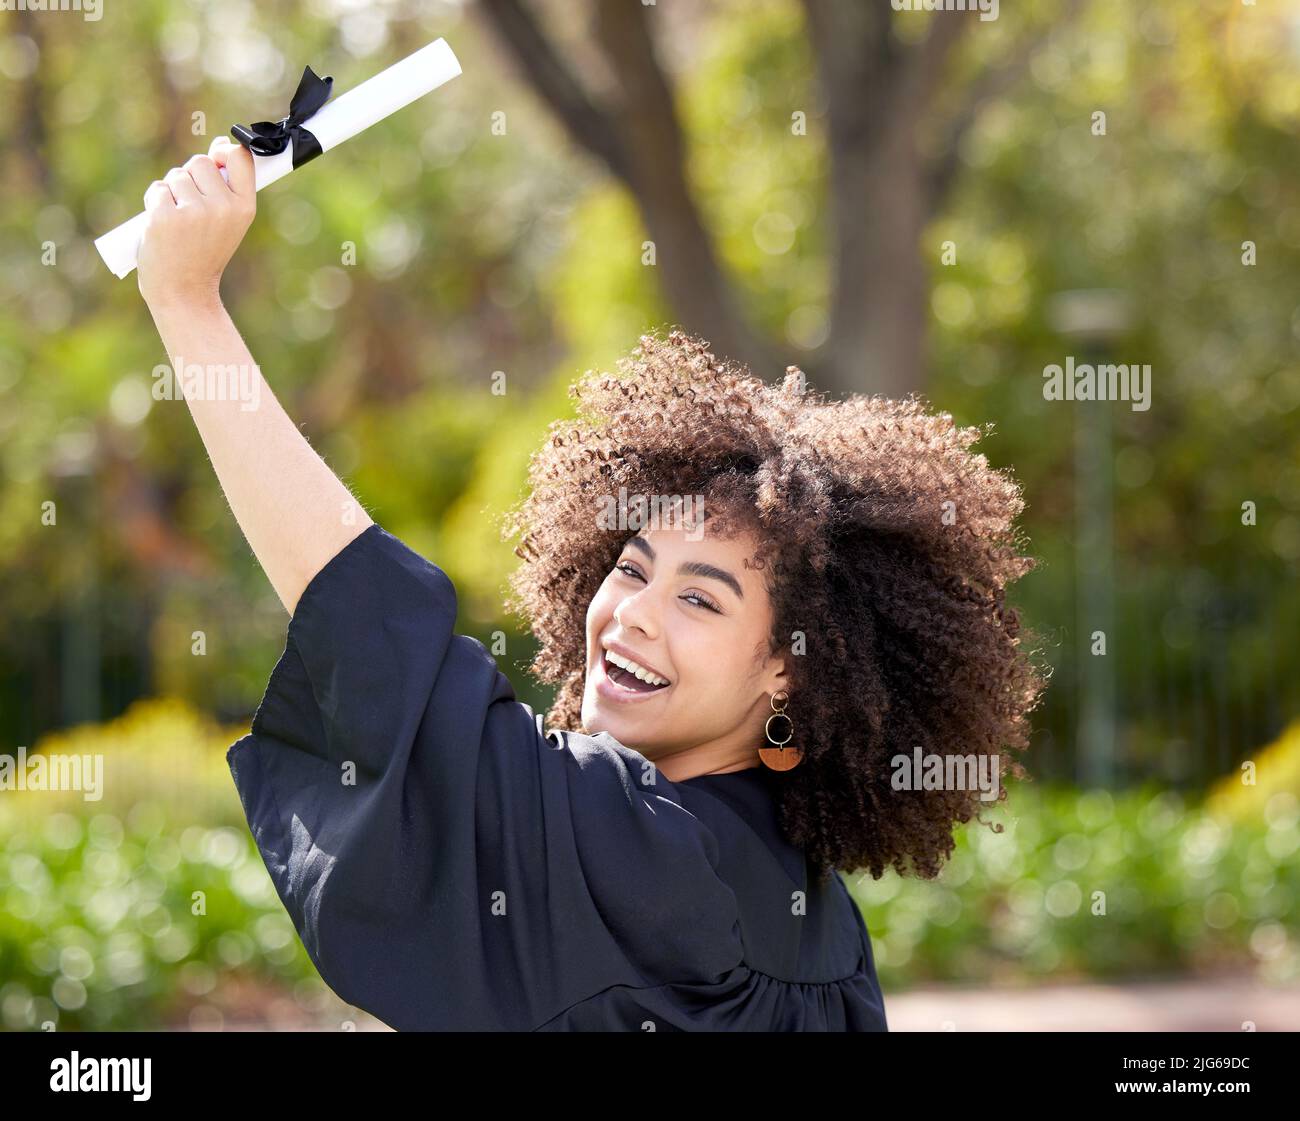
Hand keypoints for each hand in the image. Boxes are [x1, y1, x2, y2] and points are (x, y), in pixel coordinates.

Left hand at [137, 135, 255, 309]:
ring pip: (177, 175)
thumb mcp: (226, 221)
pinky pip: (157, 189)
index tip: (219, 156)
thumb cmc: (204, 253)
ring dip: (172, 191)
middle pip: (201, 161)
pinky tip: (162, 225)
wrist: (184, 291)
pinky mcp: (166, 216)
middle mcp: (223, 208)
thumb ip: (225, 185)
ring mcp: (194, 212)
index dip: (226, 151)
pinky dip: (155, 202)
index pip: (240, 157)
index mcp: (244, 208)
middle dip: (191, 177)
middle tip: (192, 209)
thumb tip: (221, 145)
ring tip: (178, 221)